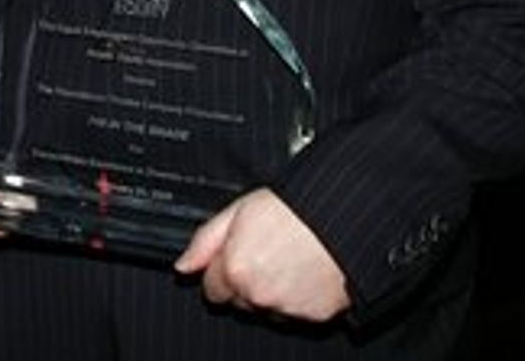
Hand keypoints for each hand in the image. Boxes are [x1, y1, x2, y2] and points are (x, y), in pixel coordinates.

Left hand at [174, 187, 350, 321]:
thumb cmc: (294, 208)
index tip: (235, 255)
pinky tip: (304, 270)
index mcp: (235, 269)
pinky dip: (296, 298)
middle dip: (244, 281)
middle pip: (238, 301)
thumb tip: (183, 266)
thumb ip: (205, 242)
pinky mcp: (313, 316)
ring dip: (270, 291)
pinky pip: (295, 313)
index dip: (221, 269)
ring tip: (287, 258)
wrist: (341, 216)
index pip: (212, 289)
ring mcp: (286, 308)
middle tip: (264, 252)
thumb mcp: (238, 210)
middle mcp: (258, 294)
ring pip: (265, 308)